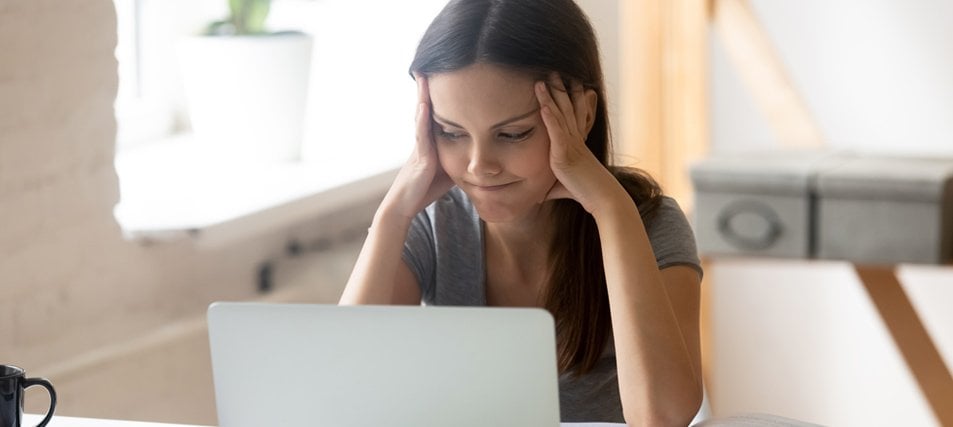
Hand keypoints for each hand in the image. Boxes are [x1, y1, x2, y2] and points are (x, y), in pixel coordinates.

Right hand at [379, 74, 453, 222]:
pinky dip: (422, 119)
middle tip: (427, 65)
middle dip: (427, 88)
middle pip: (426, 108)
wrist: (404, 205)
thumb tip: (476, 151)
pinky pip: (421, 135)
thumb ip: (457, 156)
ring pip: (421, 116)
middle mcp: (423, 140)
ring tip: (423, 76)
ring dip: (422, 96)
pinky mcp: (420, 157)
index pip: (435, 113)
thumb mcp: (448, 168)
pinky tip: (424, 105)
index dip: (438, 95)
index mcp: (430, 141)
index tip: (442, 75)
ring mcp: (420, 146)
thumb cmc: (425, 189)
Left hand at [535, 74, 617, 213]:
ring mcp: (571, 145)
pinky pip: (557, 132)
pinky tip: (543, 106)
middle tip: (554, 71)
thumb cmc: (586, 193)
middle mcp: (576, 140)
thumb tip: (539, 194)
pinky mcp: (565, 154)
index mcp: (577, 143)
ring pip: (560, 116)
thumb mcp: (564, 187)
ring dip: (551, 97)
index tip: (565, 82)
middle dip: (559, 89)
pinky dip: (550, 118)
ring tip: (542, 80)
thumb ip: (552, 186)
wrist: (603, 199)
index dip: (569, 98)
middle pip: (567, 109)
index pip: (572, 115)